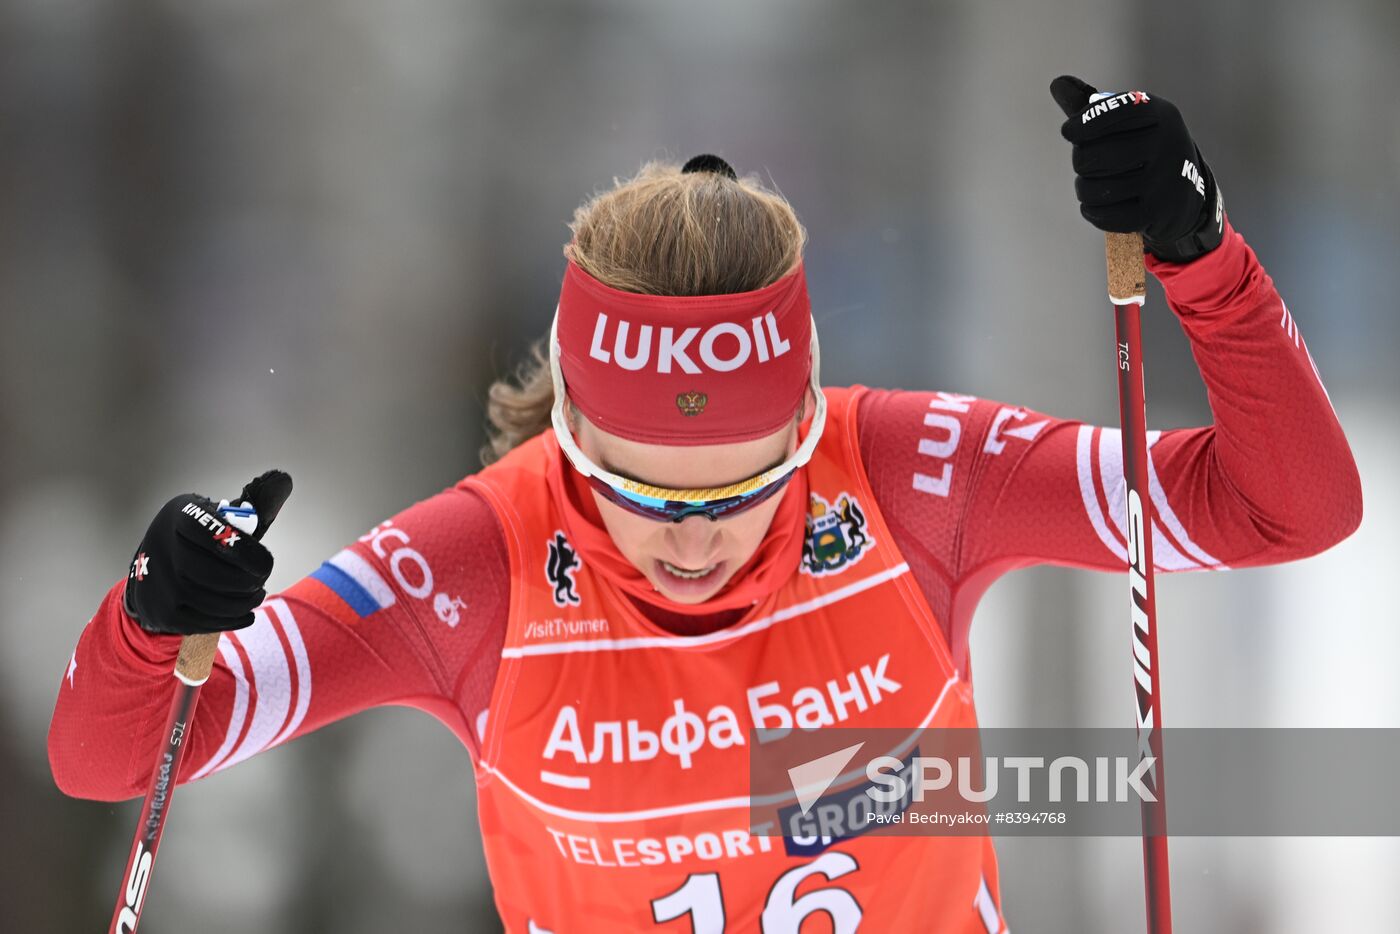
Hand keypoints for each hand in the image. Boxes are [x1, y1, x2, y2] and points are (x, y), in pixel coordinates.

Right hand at [123, 469, 292, 634]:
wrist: (147, 569)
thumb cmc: (194, 538)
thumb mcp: (213, 515)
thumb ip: (250, 506)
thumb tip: (285, 480)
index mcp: (183, 517)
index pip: (223, 537)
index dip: (250, 555)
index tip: (264, 563)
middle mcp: (167, 551)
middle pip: (225, 577)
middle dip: (252, 581)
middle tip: (260, 580)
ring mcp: (164, 585)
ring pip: (221, 603)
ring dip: (247, 601)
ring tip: (254, 594)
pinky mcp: (166, 614)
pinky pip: (211, 623)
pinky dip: (235, 619)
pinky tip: (245, 611)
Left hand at [1050, 75, 1224, 261]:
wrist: (1185, 190)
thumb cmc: (1144, 148)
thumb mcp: (1129, 121)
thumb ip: (1092, 105)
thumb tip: (1057, 83)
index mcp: (1159, 114)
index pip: (1112, 112)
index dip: (1083, 123)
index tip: (1069, 132)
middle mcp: (1165, 144)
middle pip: (1096, 155)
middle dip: (1082, 160)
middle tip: (1086, 163)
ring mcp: (1163, 180)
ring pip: (1097, 188)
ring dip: (1083, 188)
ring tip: (1089, 184)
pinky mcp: (1156, 212)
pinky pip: (1106, 215)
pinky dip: (1092, 211)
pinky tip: (1095, 204)